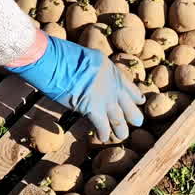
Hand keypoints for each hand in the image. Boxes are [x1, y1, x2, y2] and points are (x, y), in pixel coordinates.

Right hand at [5, 33, 143, 142]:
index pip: (128, 85)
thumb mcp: (86, 58)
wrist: (54, 60)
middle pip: (128, 105)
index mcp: (111, 69)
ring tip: (121, 136)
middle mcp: (112, 84)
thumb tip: (90, 80)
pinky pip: (102, 126)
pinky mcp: (93, 109)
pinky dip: (102, 134)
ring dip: (120, 129)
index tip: (140, 101)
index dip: (134, 96)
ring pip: (118, 119)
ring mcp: (105, 98)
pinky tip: (102, 138)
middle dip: (133, 115)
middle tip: (138, 122)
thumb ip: (93, 71)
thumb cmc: (62, 56)